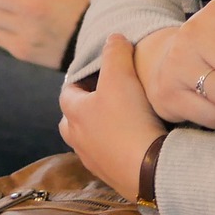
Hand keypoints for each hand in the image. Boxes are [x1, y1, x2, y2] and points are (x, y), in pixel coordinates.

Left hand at [59, 35, 168, 200]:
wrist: (147, 170)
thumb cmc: (128, 120)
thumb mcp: (121, 76)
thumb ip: (115, 53)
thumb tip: (113, 38)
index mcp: (74, 115)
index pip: (67, 92)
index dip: (79, 79)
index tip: (94, 73)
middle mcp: (78, 140)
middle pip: (72, 120)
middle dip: (85, 107)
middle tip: (105, 97)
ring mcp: (94, 162)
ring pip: (90, 141)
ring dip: (100, 130)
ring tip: (122, 120)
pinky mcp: (113, 177)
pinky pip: (109, 158)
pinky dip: (116, 149)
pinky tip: (134, 143)